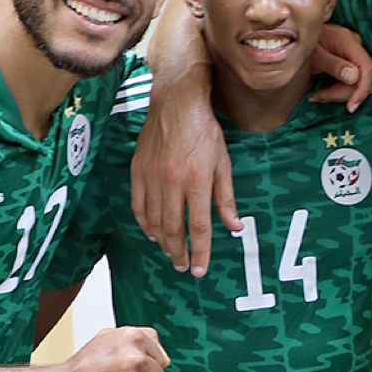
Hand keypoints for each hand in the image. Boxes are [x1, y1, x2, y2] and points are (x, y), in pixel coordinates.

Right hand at [135, 11, 238, 275]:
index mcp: (196, 180)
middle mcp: (172, 182)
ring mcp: (151, 177)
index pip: (198, 227)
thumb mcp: (223, 163)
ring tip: (170, 253)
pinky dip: (145, 223)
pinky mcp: (137, 170)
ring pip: (154, 221)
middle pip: (173, 229)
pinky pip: (138, 205)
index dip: (199, 252)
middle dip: (178, 253)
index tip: (199, 270)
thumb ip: (226, 198)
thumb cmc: (205, 131)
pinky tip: (152, 232)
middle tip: (183, 267)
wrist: (176, 102)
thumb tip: (234, 228)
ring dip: (162, 241)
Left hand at [306, 24, 371, 111]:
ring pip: (358, 83)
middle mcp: (356, 47)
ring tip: (317, 95)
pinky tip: (322, 92)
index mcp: (349, 42)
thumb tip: (354, 77)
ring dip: (338, 94)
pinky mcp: (350, 62)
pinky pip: (352, 82)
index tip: (351, 106)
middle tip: (320, 96)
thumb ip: (334, 65)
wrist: (295, 36)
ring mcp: (354, 55)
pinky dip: (338, 90)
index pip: (368, 68)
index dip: (362, 90)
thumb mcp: (314, 55)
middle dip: (344, 93)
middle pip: (364, 79)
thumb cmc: (301, 42)